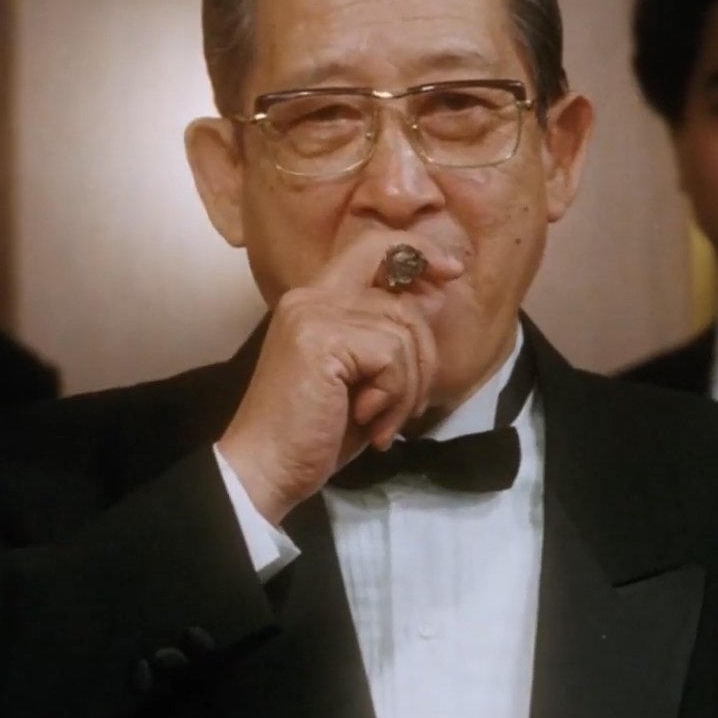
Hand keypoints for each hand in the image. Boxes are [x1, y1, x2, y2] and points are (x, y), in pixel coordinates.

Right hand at [216, 233, 462, 524]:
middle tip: (408, 404)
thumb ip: (384, 337)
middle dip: (423, 356)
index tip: (451, 271)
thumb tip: (433, 300)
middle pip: (402, 299)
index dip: (417, 251)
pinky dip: (393, 396)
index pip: (373, 247)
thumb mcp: (359, 376)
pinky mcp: (322, 339)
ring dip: (406, 388)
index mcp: (316, 301)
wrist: (266, 469)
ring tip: (379, 422)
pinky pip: (392, 355)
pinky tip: (368, 422)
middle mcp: (311, 297)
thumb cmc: (314, 432)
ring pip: (402, 332)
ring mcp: (314, 315)